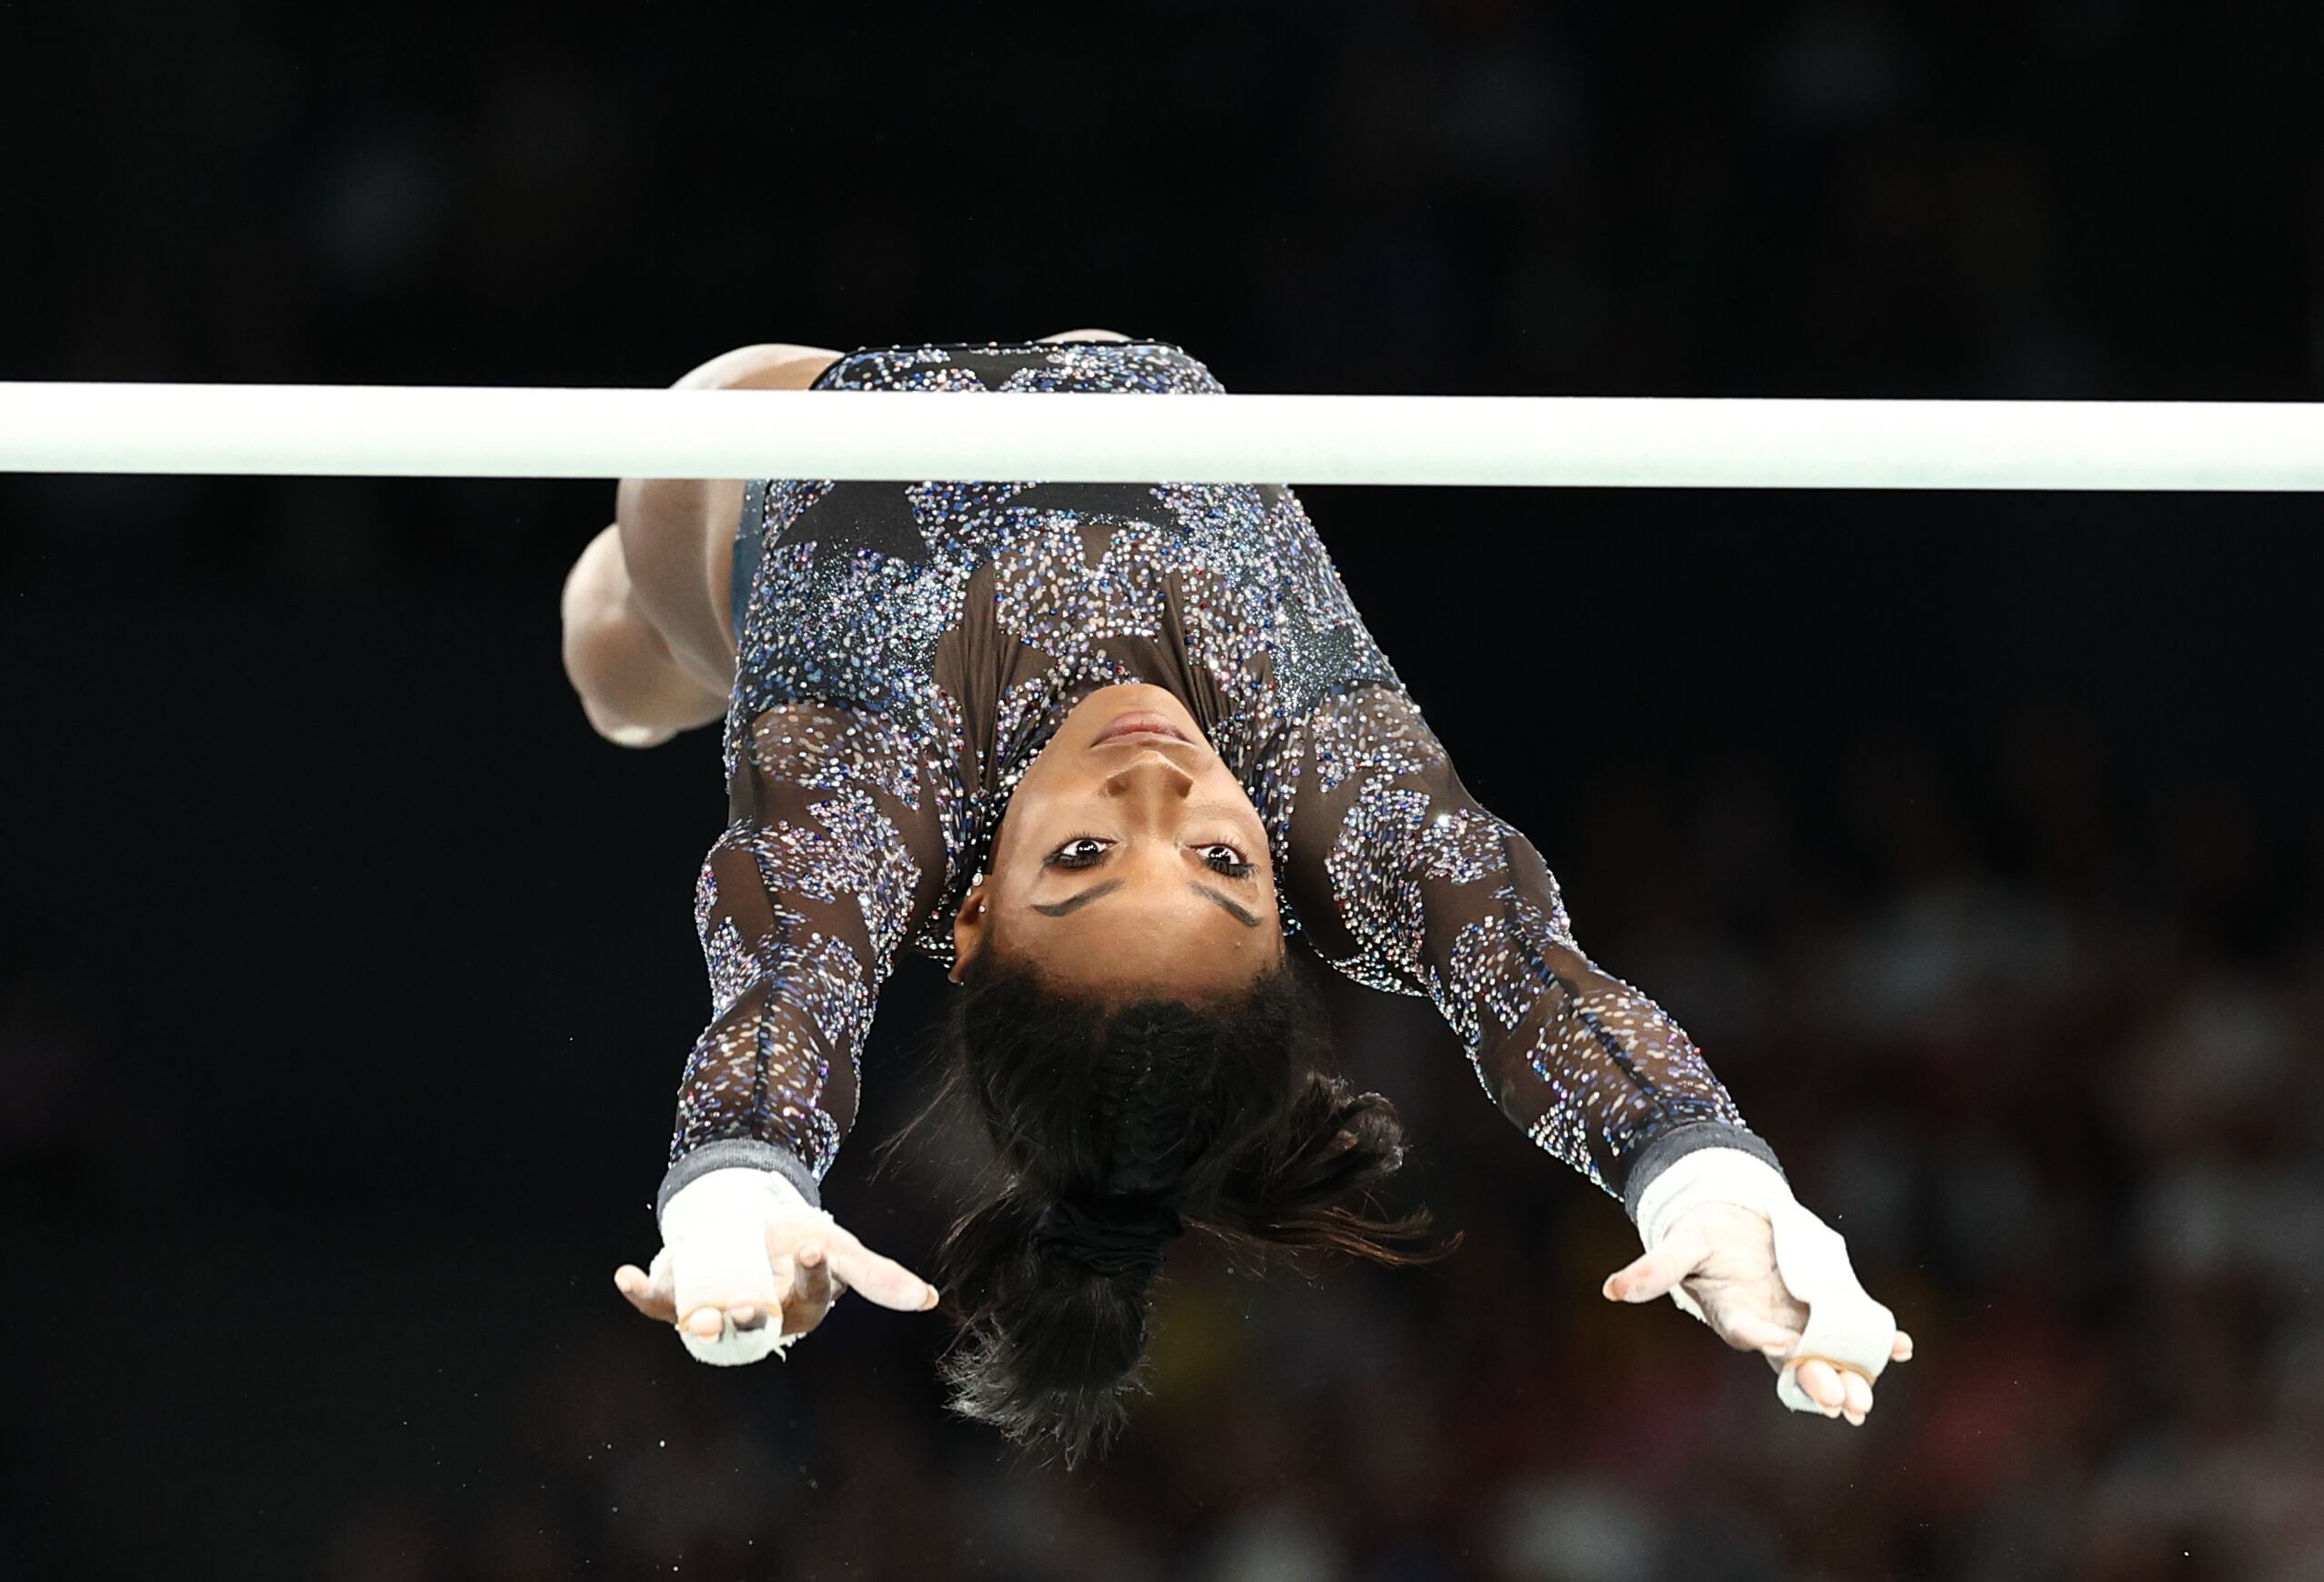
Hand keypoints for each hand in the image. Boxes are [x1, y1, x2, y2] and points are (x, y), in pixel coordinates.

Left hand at [612, 1167, 939, 1364]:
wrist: (744, 1225)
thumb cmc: (796, 1243)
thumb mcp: (838, 1250)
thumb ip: (878, 1277)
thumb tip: (931, 1301)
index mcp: (797, 1308)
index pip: (808, 1297)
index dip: (812, 1276)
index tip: (814, 1248)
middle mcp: (753, 1318)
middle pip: (752, 1324)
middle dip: (745, 1318)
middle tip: (738, 1308)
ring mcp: (711, 1309)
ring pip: (705, 1325)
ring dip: (696, 1321)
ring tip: (694, 1317)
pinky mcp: (675, 1299)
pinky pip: (654, 1304)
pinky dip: (638, 1291)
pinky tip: (625, 1275)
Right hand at [1603, 1200, 1913, 1424]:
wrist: (1733, 1218)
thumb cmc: (1702, 1231)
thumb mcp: (1679, 1243)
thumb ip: (1653, 1269)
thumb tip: (1609, 1289)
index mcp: (1732, 1311)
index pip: (1745, 1330)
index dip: (1760, 1338)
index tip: (1777, 1345)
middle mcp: (1768, 1323)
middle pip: (1793, 1358)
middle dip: (1817, 1380)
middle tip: (1842, 1404)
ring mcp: (1799, 1317)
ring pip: (1827, 1353)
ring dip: (1849, 1375)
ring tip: (1867, 1400)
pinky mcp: (1823, 1304)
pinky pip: (1854, 1326)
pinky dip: (1878, 1338)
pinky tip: (1902, 1347)